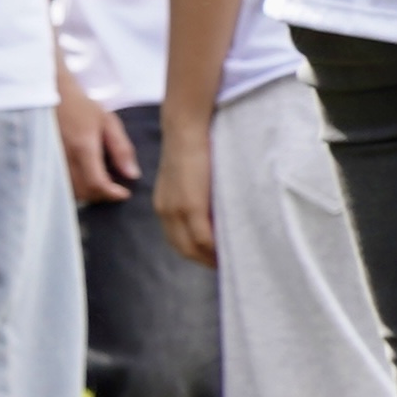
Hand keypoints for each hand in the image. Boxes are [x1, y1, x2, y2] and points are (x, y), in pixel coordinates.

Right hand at [56, 94, 134, 206]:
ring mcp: (52, 161)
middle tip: (116, 188)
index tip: (125, 193)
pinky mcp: (45, 162)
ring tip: (103, 182)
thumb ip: (122, 149)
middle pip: (84, 192)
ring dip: (90, 193)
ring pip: (71, 190)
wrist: (51, 96)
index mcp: (83, 148)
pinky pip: (62, 183)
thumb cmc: (83, 107)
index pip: (96, 183)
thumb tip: (132, 174)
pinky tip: (87, 177)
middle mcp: (65, 158)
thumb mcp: (109, 122)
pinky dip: (77, 186)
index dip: (112, 193)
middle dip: (103, 195)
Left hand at [154, 117, 215, 266]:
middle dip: (205, 261)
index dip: (196, 253)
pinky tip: (230, 251)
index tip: (215, 258)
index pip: (178, 240)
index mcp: (164, 205)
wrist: (186, 130)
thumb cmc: (194, 149)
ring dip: (211, 259)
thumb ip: (195, 195)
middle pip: (184, 249)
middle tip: (227, 266)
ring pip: (193, 248)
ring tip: (232, 262)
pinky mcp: (190, 206)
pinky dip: (215, 250)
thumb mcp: (189, 177)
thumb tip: (216, 210)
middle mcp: (166, 211)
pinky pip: (203, 238)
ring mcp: (177, 210)